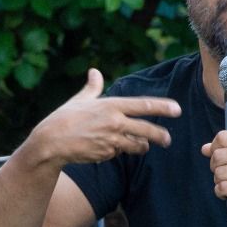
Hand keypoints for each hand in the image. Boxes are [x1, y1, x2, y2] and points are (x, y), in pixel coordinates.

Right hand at [26, 69, 181, 167]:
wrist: (50, 143)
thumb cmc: (63, 118)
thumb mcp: (79, 100)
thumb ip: (92, 87)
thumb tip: (95, 71)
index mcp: (111, 106)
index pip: (143, 105)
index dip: (162, 107)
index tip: (176, 109)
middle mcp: (114, 123)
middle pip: (147, 130)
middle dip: (160, 136)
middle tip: (167, 139)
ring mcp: (111, 141)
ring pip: (136, 145)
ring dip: (141, 146)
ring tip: (143, 146)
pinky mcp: (106, 154)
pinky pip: (118, 154)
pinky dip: (117, 152)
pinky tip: (109, 149)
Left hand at [202, 131, 226, 220]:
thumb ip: (226, 150)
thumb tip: (204, 148)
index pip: (222, 137)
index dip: (215, 148)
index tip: (221, 157)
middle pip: (217, 156)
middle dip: (216, 167)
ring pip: (217, 173)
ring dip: (220, 182)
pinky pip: (220, 188)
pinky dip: (221, 193)